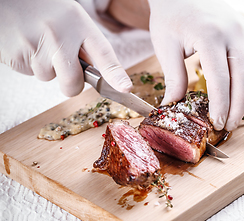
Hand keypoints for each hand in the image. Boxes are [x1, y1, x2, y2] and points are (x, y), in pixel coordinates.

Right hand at [0, 0, 131, 96]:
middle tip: (65, 69)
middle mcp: (60, 35)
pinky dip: (28, 63)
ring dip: (45, 67)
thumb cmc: (43, 8)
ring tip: (38, 41)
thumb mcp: (71, 18)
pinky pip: (28, 72)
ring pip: (48, 77)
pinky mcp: (16, 54)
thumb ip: (85, 44)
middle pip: (73, 82)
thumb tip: (95, 73)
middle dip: (71, 85)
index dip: (115, 75)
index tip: (125, 88)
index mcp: (79, 23)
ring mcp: (36, 45)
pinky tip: (25, 43)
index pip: (104, 54)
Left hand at [148, 0, 243, 130]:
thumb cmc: (172, 19)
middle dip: (239, 105)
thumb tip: (172, 105)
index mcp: (210, 37)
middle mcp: (234, 33)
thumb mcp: (166, 47)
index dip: (220, 105)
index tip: (217, 123)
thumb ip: (174, 77)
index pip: (220, 79)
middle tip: (231, 125)